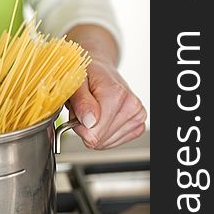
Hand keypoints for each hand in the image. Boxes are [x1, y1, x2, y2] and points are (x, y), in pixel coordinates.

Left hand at [66, 25, 146, 149]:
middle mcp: (131, 105)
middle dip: (86, 128)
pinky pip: (114, 142)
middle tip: (84, 110)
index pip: (93, 134)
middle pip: (99, 140)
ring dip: (94, 131)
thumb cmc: (87, 75)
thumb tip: (89, 122)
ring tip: (93, 112)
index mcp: (116, 94)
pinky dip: (104, 135)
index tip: (78, 112)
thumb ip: (81, 101)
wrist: (100, 69)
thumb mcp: (76, 83)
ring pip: (105, 143)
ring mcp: (137, 116)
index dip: (79, 126)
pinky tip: (103, 119)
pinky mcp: (138, 125)